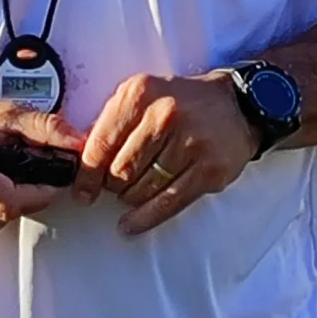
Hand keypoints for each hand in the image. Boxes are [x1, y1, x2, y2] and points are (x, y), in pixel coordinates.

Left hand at [76, 72, 257, 237]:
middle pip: (120, 171)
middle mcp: (165, 115)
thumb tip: (83, 163)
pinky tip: (131, 224)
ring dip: (130, 198)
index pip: (101, 143)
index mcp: (141, 93)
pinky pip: (167, 203)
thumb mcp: (142, 95)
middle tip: (114, 185)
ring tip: (134, 190)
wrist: (235, 105)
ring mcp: (190, 144)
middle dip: (111, 185)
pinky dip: (145, 218)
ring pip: (141, 190)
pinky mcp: (208, 170)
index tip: (82, 190)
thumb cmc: (182, 102)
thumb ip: (112, 122)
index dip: (87, 173)